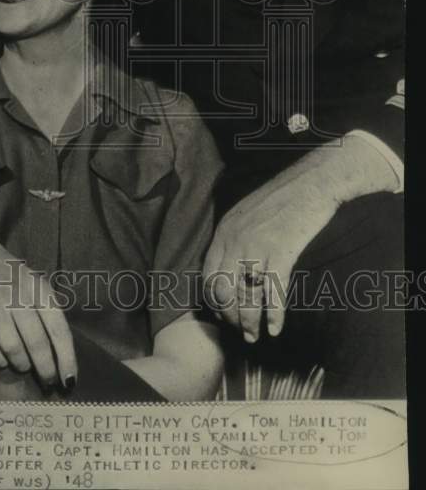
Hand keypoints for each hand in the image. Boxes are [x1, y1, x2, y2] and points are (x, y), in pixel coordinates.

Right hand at [0, 238, 76, 391]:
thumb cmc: (12, 278)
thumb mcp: (35, 285)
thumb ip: (48, 314)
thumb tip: (63, 357)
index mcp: (39, 287)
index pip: (58, 328)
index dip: (66, 357)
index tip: (70, 381)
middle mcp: (18, 293)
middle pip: (36, 342)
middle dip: (45, 369)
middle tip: (48, 381)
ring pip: (12, 347)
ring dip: (21, 364)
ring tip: (24, 366)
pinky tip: (2, 357)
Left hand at [203, 151, 341, 343]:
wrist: (311, 183)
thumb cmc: (282, 197)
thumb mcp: (246, 212)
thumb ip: (234, 236)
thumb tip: (230, 265)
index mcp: (225, 230)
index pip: (208, 274)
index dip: (214, 300)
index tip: (223, 314)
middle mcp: (235, 240)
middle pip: (224, 290)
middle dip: (229, 316)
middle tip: (239, 331)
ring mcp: (257, 247)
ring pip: (246, 296)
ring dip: (249, 322)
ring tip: (254, 337)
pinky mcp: (281, 253)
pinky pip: (273, 293)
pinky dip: (274, 315)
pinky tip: (276, 328)